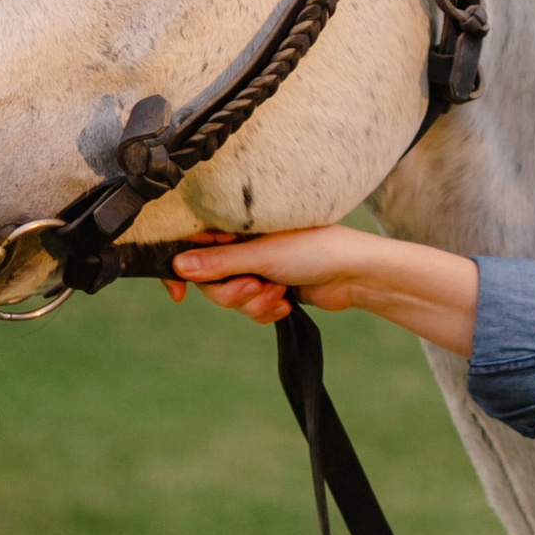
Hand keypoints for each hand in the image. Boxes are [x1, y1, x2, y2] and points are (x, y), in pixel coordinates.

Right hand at [161, 226, 480, 355]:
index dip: (180, 269)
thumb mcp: (263, 255)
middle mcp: (242, 242)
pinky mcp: (270, 287)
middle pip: (208, 278)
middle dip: (230, 291)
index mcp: (236, 223)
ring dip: (251, 303)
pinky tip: (286, 304)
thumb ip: (218, 262)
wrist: (358, 273)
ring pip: (229, 297)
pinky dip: (265, 311)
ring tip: (277, 295)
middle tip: (256, 287)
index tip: (178, 292)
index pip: (192, 242)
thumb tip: (177, 268)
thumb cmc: (316, 250)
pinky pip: (250, 308)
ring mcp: (256, 265)